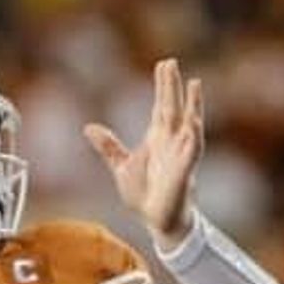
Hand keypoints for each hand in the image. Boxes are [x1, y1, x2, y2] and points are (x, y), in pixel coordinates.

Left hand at [84, 59, 203, 247]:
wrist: (155, 221)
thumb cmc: (144, 196)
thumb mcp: (121, 167)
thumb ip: (109, 147)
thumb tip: (89, 128)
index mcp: (157, 139)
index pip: (161, 106)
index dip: (163, 86)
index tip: (164, 65)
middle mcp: (171, 142)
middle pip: (173, 107)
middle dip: (173, 86)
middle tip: (172, 62)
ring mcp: (180, 154)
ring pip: (188, 124)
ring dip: (193, 105)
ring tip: (194, 84)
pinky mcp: (184, 171)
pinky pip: (191, 150)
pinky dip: (193, 136)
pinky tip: (193, 122)